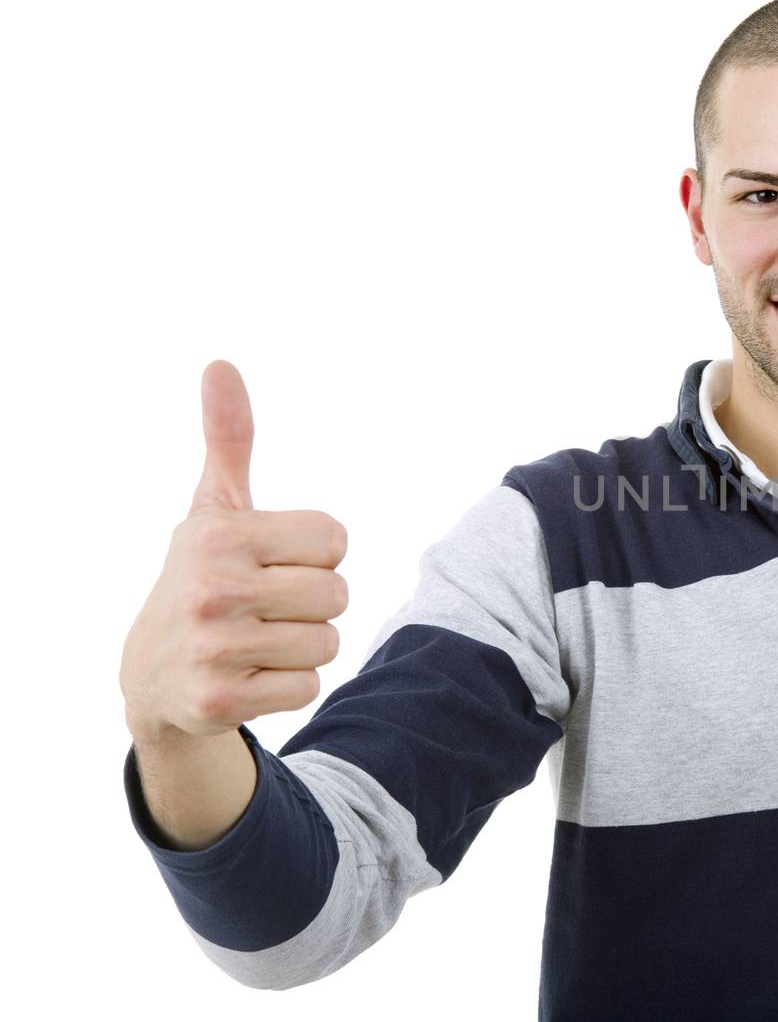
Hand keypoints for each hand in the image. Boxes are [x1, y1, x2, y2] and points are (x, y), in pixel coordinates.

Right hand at [119, 360, 349, 741]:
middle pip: (337, 593)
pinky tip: (248, 676)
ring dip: (303, 646)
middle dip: (313, 603)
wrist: (152, 675)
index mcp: (221, 535)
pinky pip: (308, 686)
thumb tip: (221, 364)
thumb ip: (229, 439)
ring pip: (327, 642)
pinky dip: (288, 686)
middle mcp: (212, 589)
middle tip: (264, 607)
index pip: (336, 539)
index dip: (316, 553)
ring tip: (256, 641)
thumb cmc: (203, 576)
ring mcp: (213, 649)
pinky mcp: (220, 701)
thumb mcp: (213, 508)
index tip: (272, 562)